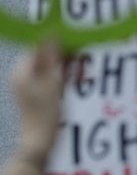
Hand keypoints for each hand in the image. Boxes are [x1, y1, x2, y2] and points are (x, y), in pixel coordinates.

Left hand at [13, 40, 65, 157]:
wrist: (40, 140)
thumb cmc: (46, 111)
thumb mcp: (52, 81)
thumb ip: (51, 57)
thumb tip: (53, 34)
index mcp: (21, 70)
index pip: (38, 47)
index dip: (56, 45)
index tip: (73, 47)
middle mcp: (21, 76)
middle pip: (43, 58)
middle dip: (61, 57)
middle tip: (77, 61)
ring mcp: (27, 86)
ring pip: (48, 69)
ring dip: (62, 68)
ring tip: (76, 73)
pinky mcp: (35, 95)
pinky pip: (49, 79)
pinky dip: (60, 79)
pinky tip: (70, 84)